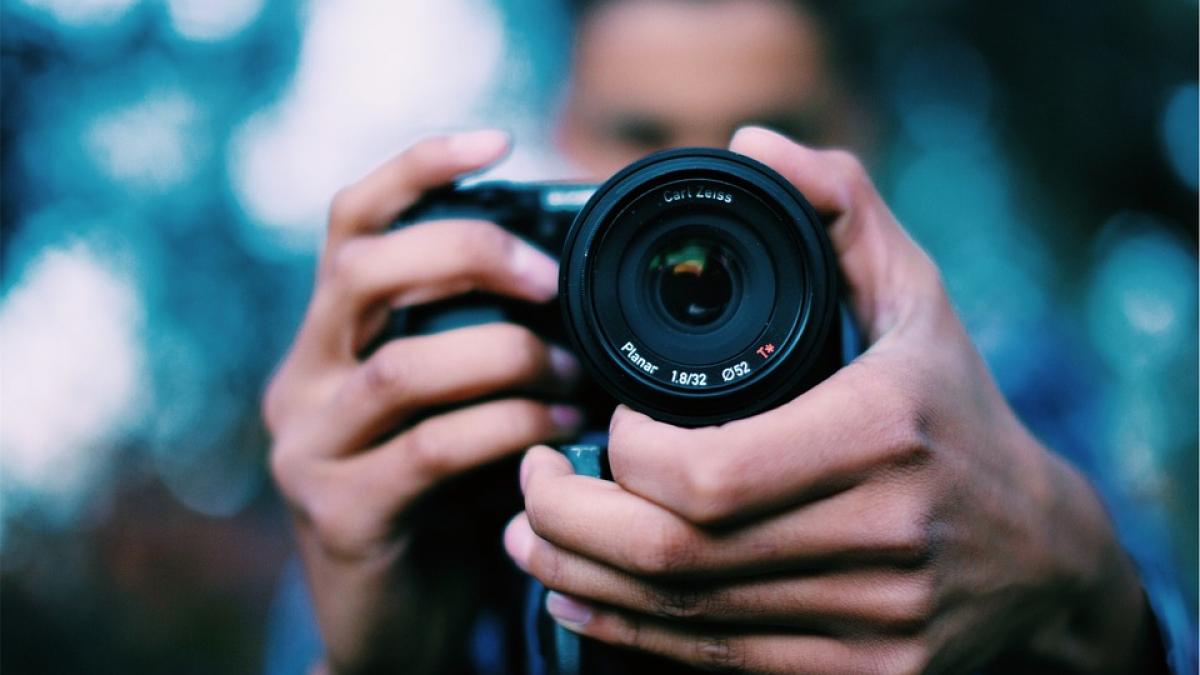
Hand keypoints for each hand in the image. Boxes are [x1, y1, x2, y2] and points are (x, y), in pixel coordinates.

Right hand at [263, 131, 583, 673]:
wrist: (403, 622)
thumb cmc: (447, 499)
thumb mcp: (455, 405)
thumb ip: (480, 342)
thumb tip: (575, 276)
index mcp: (331, 338)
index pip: (351, 223)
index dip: (417, 168)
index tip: (496, 140)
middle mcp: (304, 380)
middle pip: (364, 271)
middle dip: (468, 254)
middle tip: (550, 279)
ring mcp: (311, 449)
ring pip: (405, 366)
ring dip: (507, 357)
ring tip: (573, 370)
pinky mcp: (342, 515)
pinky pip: (432, 450)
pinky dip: (507, 429)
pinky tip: (560, 434)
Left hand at [504, 127, 1154, 673]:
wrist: (1040, 558)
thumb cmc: (958, 414)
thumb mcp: (918, 300)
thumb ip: (840, 208)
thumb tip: (753, 145)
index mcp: (882, 435)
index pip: (705, 472)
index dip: (620, 455)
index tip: (601, 423)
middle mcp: (878, 537)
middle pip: (674, 554)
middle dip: (568, 520)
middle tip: (529, 479)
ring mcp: (868, 621)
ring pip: (680, 618)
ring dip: (577, 577)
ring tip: (529, 535)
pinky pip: (711, 665)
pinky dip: (626, 633)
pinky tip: (578, 597)